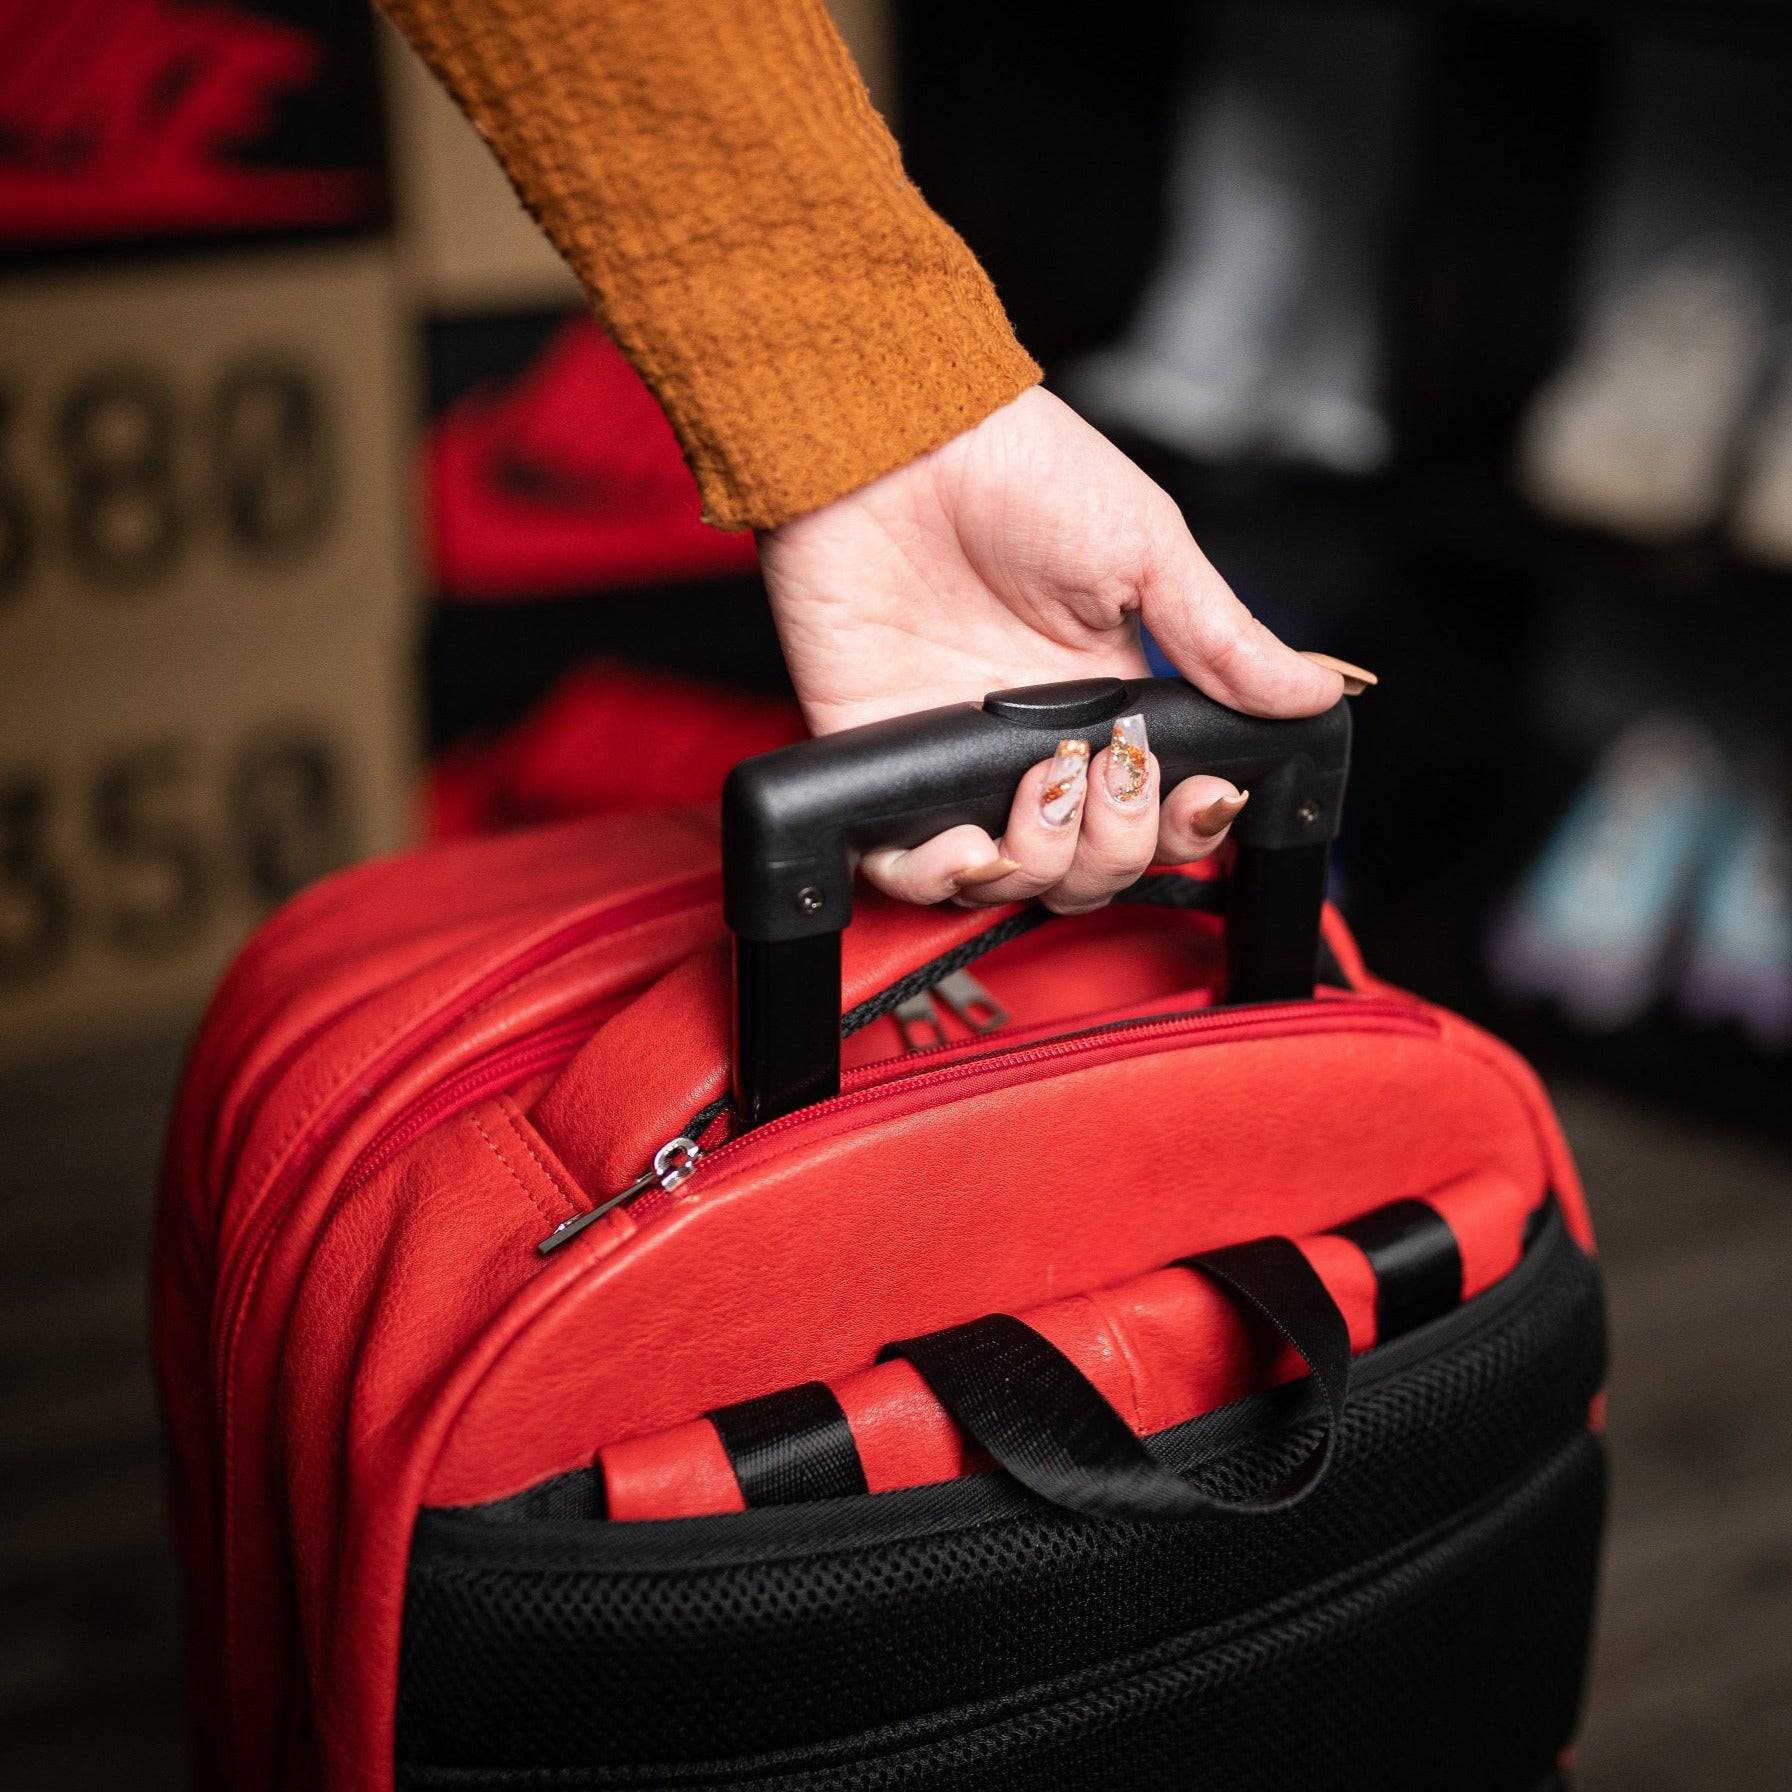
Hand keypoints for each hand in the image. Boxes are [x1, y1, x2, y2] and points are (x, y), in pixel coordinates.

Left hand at [757, 386, 1360, 911]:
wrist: (899, 441)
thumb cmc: (1015, 472)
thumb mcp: (1145, 548)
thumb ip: (1223, 640)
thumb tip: (1314, 695)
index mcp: (1108, 697)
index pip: (1161, 806)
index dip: (1187, 823)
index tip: (1201, 794)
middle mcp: (1037, 740)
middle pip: (1095, 861)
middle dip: (1119, 843)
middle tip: (1112, 770)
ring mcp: (959, 756)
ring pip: (1015, 876)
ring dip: (1043, 859)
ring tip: (1046, 785)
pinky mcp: (881, 756)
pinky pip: (908, 864)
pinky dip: (940, 877)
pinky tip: (967, 842)